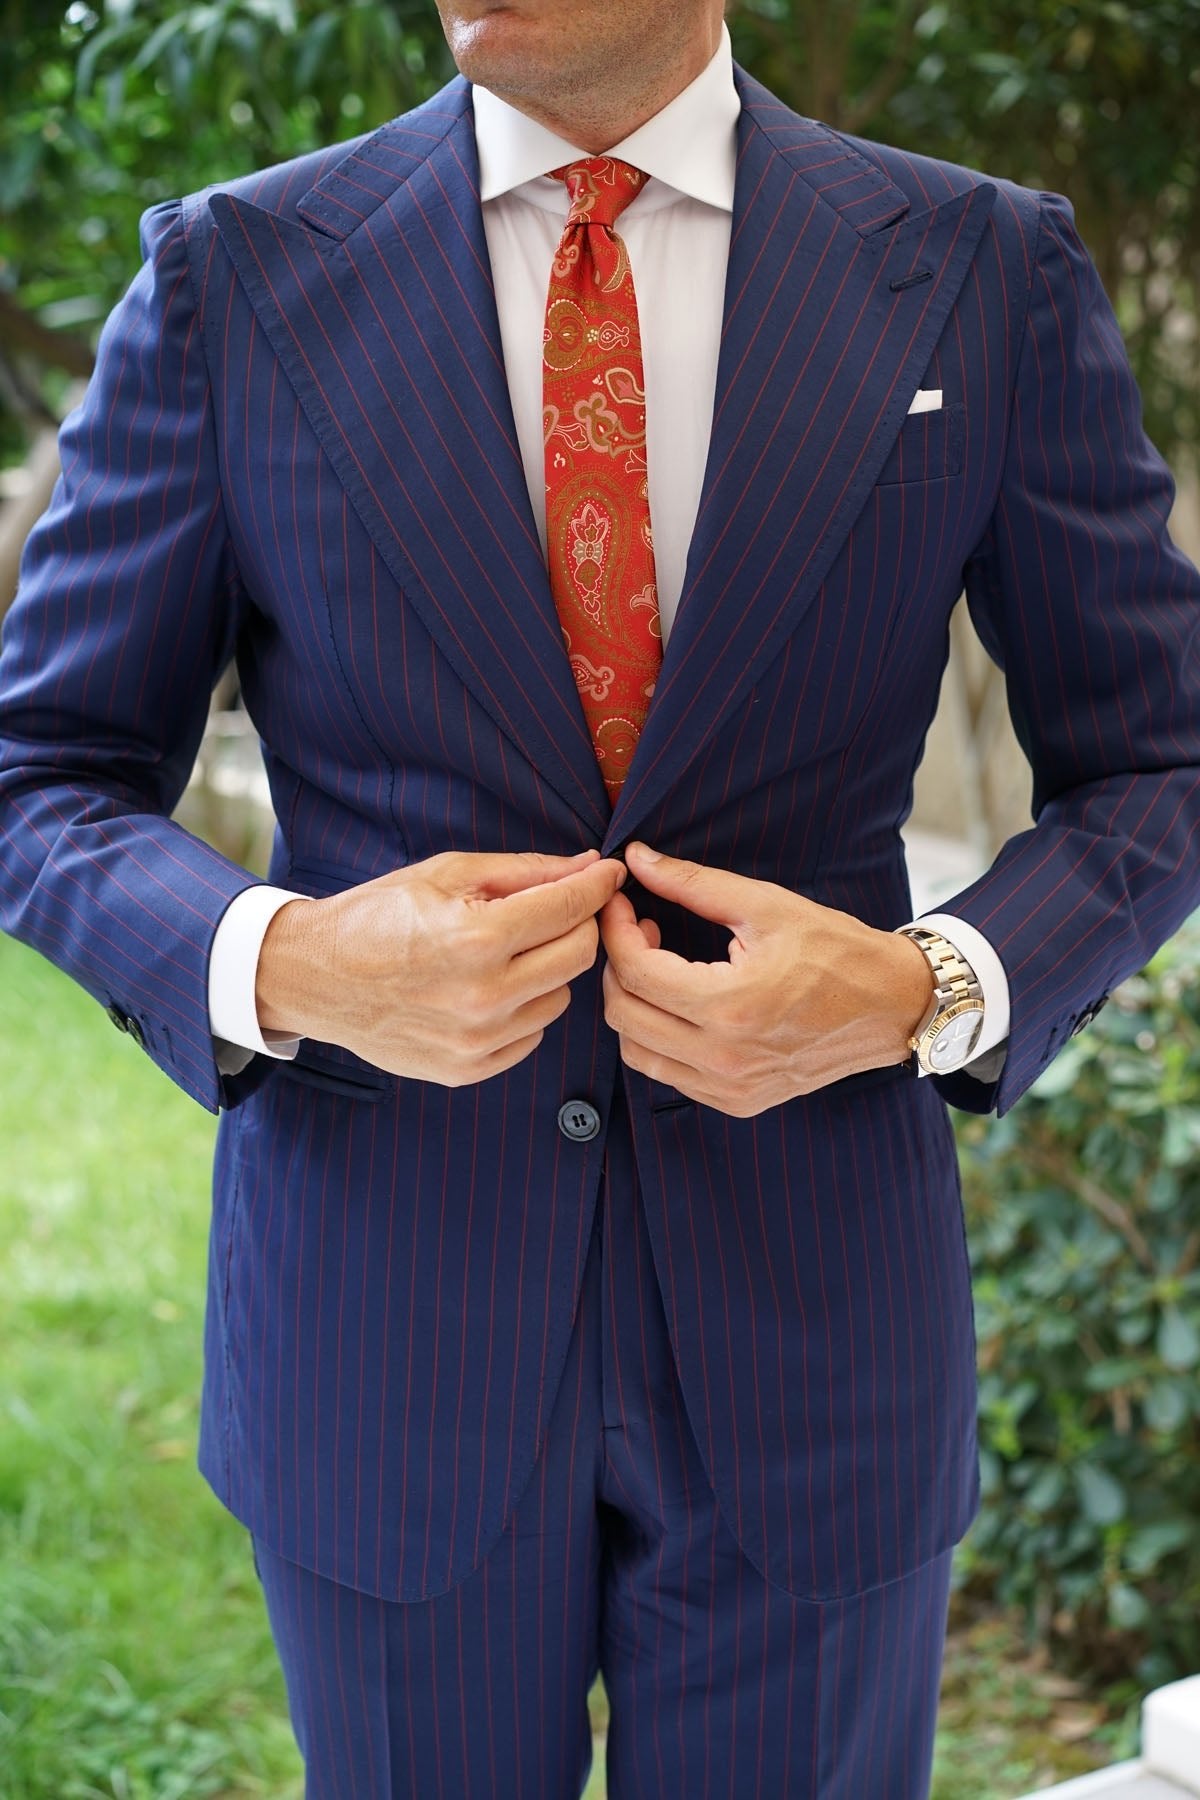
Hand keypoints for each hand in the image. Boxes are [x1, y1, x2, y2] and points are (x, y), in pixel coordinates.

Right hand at [256, 848, 625, 1085]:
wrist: (315, 977)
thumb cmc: (379, 915)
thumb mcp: (447, 874)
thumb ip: (525, 871)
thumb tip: (590, 866)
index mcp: (477, 938)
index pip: (570, 908)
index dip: (598, 884)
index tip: (610, 873)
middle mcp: (484, 996)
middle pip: (579, 955)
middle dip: (578, 924)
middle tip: (560, 908)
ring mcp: (477, 1040)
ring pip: (560, 997)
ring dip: (549, 969)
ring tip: (508, 950)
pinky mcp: (469, 1070)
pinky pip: (531, 1034)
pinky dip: (523, 1007)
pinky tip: (489, 987)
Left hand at [599, 842, 933, 1116]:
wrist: (893, 1006)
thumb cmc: (837, 951)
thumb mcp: (766, 906)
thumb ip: (693, 884)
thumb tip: (636, 859)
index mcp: (731, 1006)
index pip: (636, 971)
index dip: (616, 930)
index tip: (622, 903)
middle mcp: (725, 1057)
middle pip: (624, 1014)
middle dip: (617, 965)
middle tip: (640, 931)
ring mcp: (731, 1087)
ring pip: (637, 1051)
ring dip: (634, 1005)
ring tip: (661, 967)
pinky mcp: (738, 1102)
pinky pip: (668, 1074)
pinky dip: (658, 1038)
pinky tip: (682, 1002)